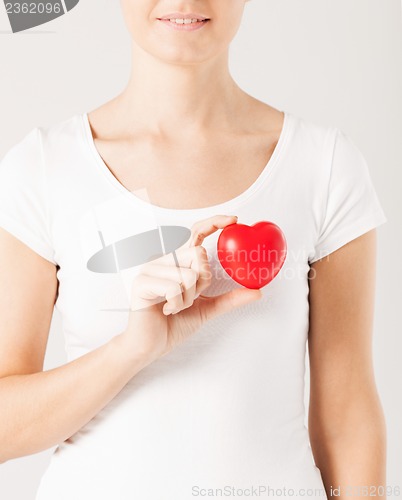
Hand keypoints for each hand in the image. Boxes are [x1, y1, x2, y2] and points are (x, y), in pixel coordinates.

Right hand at [122, 214, 262, 361]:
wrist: (150, 347)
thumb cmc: (174, 325)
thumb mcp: (208, 309)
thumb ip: (230, 298)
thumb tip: (257, 291)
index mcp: (177, 262)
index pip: (196, 234)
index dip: (214, 223)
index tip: (234, 220)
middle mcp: (163, 260)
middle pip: (198, 254)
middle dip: (202, 281)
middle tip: (189, 298)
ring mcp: (150, 269)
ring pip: (188, 273)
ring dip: (188, 298)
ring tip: (174, 307)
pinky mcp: (141, 282)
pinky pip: (173, 287)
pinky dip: (176, 304)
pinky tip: (166, 310)